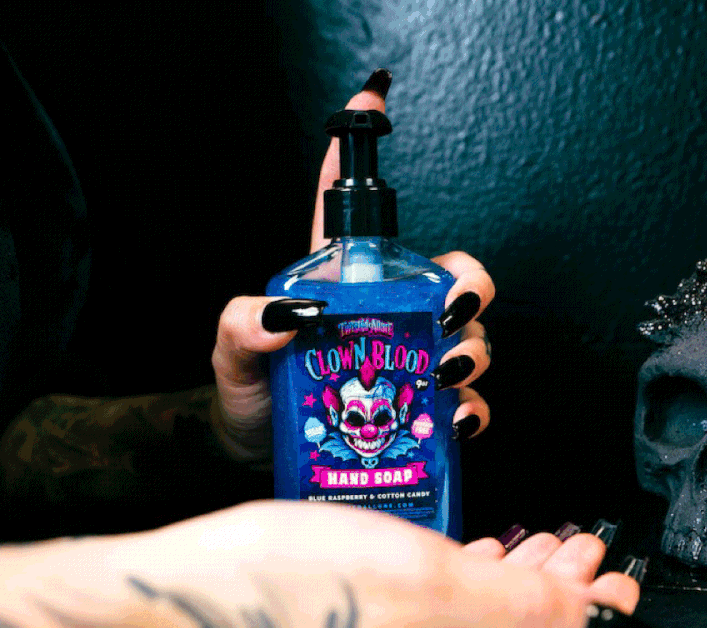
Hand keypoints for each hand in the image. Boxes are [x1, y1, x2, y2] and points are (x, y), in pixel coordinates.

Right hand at [131, 501, 639, 627]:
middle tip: (572, 549)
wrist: (181, 603)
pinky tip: (459, 564)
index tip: (603, 570)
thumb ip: (511, 606)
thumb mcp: (419, 579)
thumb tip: (582, 620)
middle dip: (555, 597)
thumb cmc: (283, 586)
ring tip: (530, 549)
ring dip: (509, 590)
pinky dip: (460, 592)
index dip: (591, 620)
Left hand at [210, 72, 493, 463]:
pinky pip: (466, 406)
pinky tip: (452, 420)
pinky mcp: (425, 413)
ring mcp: (414, 364)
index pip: (354, 214)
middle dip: (470, 287)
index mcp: (345, 287)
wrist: (258, 452)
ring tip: (445, 372)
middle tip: (450, 311)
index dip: (358, 156)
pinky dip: (471, 412)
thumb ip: (243, 324)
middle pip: (455, 280)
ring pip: (472, 341)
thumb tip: (288, 313)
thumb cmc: (251, 394)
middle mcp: (391, 318)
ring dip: (472, 352)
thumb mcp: (233, 353)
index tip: (368, 98)